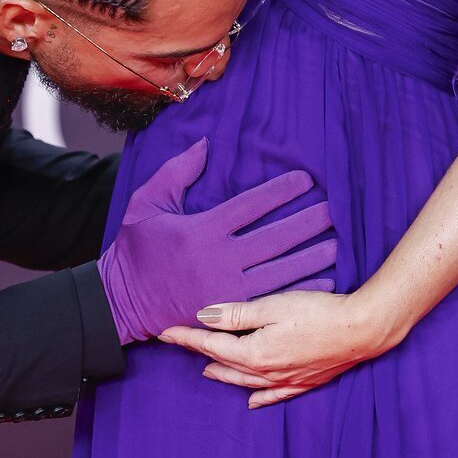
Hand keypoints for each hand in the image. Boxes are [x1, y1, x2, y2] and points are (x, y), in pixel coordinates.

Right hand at [97, 138, 337, 345]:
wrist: (121, 302)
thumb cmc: (135, 249)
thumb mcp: (147, 202)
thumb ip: (177, 172)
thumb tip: (205, 145)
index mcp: (202, 229)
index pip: (251, 206)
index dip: (280, 192)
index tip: (305, 180)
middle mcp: (219, 259)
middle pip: (274, 239)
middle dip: (306, 222)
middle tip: (333, 210)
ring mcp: (227, 289)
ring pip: (279, 271)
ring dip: (310, 257)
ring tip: (336, 243)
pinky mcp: (229, 312)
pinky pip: (273, 300)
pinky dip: (299, 290)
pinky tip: (321, 280)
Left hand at [158, 283, 404, 407]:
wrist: (362, 330)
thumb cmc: (318, 312)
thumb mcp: (273, 305)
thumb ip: (237, 314)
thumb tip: (204, 317)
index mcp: (254, 353)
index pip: (210, 345)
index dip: (186, 337)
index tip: (165, 332)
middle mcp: (266, 373)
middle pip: (224, 364)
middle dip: (200, 353)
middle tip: (181, 344)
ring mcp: (286, 380)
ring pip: (245, 382)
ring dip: (223, 374)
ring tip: (206, 369)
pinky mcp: (305, 382)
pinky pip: (274, 395)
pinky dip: (258, 398)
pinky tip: (252, 401)